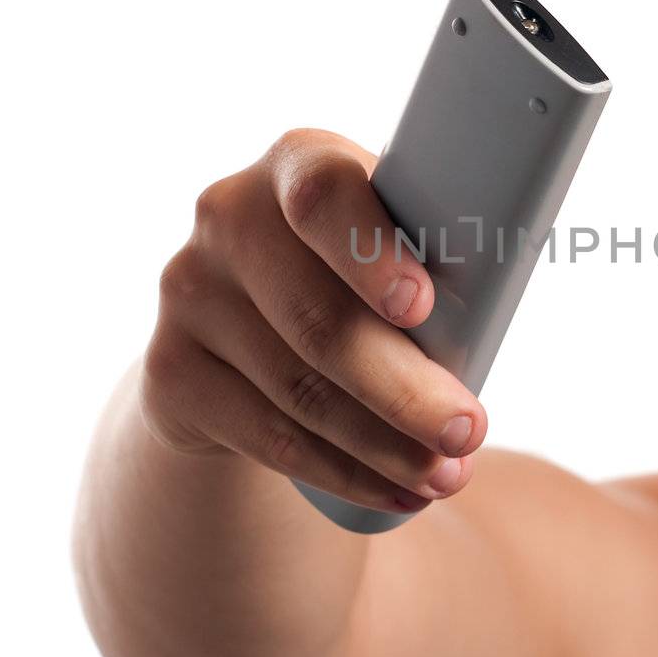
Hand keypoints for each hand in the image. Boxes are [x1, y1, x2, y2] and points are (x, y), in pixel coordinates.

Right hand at [139, 128, 484, 512]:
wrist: (246, 332)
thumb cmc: (360, 277)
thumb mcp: (390, 247)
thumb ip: (431, 259)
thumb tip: (487, 326)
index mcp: (297, 163)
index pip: (323, 195)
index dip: (371, 252)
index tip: (422, 306)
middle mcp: (229, 216)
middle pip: (318, 317)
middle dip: (405, 388)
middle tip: (468, 431)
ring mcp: (189, 293)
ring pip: (299, 389)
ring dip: (384, 444)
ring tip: (447, 474)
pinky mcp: (170, 371)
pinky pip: (268, 436)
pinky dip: (343, 472)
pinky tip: (396, 492)